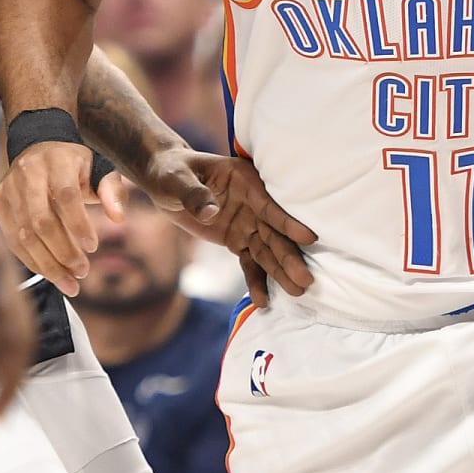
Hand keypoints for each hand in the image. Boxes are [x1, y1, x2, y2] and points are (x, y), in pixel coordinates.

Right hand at [0, 135, 99, 296]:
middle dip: (63, 252)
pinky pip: (12, 239)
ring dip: (47, 264)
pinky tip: (50, 274)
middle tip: (82, 272)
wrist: (39, 148)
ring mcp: (9, 189)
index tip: (93, 248)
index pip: (66, 196)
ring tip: (69, 283)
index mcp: (56, 161)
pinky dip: (32, 261)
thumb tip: (118, 218)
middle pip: (41, 221)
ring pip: (23, 235)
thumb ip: (113, 191)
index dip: (78, 224)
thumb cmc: (75, 165)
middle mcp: (28, 173)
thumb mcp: (100, 169)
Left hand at [147, 143, 317, 302]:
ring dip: (280, 272)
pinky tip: (263, 301)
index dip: (286, 222)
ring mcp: (247, 223)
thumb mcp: (175, 179)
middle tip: (305, 280)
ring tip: (297, 293)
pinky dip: (256, 281)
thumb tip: (210, 212)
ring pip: (267, 251)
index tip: (308, 238)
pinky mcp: (238, 240)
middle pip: (273, 233)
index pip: (268, 204)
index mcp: (244, 181)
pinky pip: (249, 263)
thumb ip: (193, 194)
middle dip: (289, 256)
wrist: (165, 181)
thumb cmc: (171, 171)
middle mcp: (252, 203)